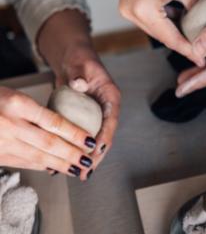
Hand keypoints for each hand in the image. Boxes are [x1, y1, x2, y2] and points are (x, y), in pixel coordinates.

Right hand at [0, 87, 96, 178]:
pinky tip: (55, 169)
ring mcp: (2, 142)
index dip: (75, 133)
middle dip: (72, 154)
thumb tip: (63, 129)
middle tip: (89, 161)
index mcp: (17, 103)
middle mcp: (10, 124)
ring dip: (61, 165)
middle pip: (49, 143)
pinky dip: (42, 166)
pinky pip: (24, 162)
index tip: (90, 141)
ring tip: (78, 169)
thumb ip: (34, 112)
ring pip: (38, 156)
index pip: (54, 121)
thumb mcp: (12, 95)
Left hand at [55, 44, 120, 168]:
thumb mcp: (80, 64)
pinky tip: (67, 160)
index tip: (98, 151)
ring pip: (94, 141)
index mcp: (111, 97)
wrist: (73, 60)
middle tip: (87, 171)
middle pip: (105, 136)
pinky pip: (82, 137)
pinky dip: (76, 149)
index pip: (111, 120)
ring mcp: (96, 116)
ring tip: (80, 174)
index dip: (105, 137)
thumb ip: (80, 74)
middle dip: (97, 155)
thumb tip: (80, 85)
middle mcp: (106, 110)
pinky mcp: (85, 120)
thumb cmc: (79, 59)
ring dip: (87, 157)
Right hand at [118, 0, 201, 64]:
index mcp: (144, 10)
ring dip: (173, 34)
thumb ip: (195, 10)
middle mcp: (132, 14)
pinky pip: (150, 22)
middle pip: (162, 37)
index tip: (200, 59)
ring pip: (156, 31)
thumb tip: (203, 27)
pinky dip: (164, 24)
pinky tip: (178, 23)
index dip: (188, 50)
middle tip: (199, 52)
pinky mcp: (128, 7)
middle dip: (182, 44)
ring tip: (192, 39)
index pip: (171, 38)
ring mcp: (127, 11)